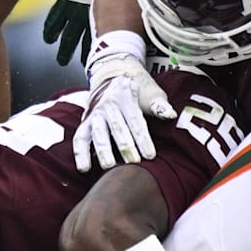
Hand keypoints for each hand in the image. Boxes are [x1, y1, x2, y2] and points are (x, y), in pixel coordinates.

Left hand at [43, 0, 119, 65]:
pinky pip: (103, 32)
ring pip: (87, 40)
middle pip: (68, 37)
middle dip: (64, 50)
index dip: (50, 32)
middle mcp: (77, 11)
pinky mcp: (108, 13)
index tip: (49, 40)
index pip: (54, 21)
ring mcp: (93, 14)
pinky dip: (101, 43)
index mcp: (64, 0)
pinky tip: (103, 50)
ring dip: (84, 53)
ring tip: (85, 63)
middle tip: (61, 61)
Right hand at [73, 31, 175, 171]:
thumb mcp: (150, 94)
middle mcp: (108, 105)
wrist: (114, 81)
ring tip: (109, 167)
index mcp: (125, 96)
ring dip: (103, 150)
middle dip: (125, 146)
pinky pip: (80, 138)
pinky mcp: (85, 124)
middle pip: (117, 127)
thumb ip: (159, 106)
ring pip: (98, 133)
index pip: (135, 120)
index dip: (143, 138)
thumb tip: (170, 114)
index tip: (150, 156)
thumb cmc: (138, 95)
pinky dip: (80, 153)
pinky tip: (84, 168)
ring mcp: (95, 115)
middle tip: (134, 163)